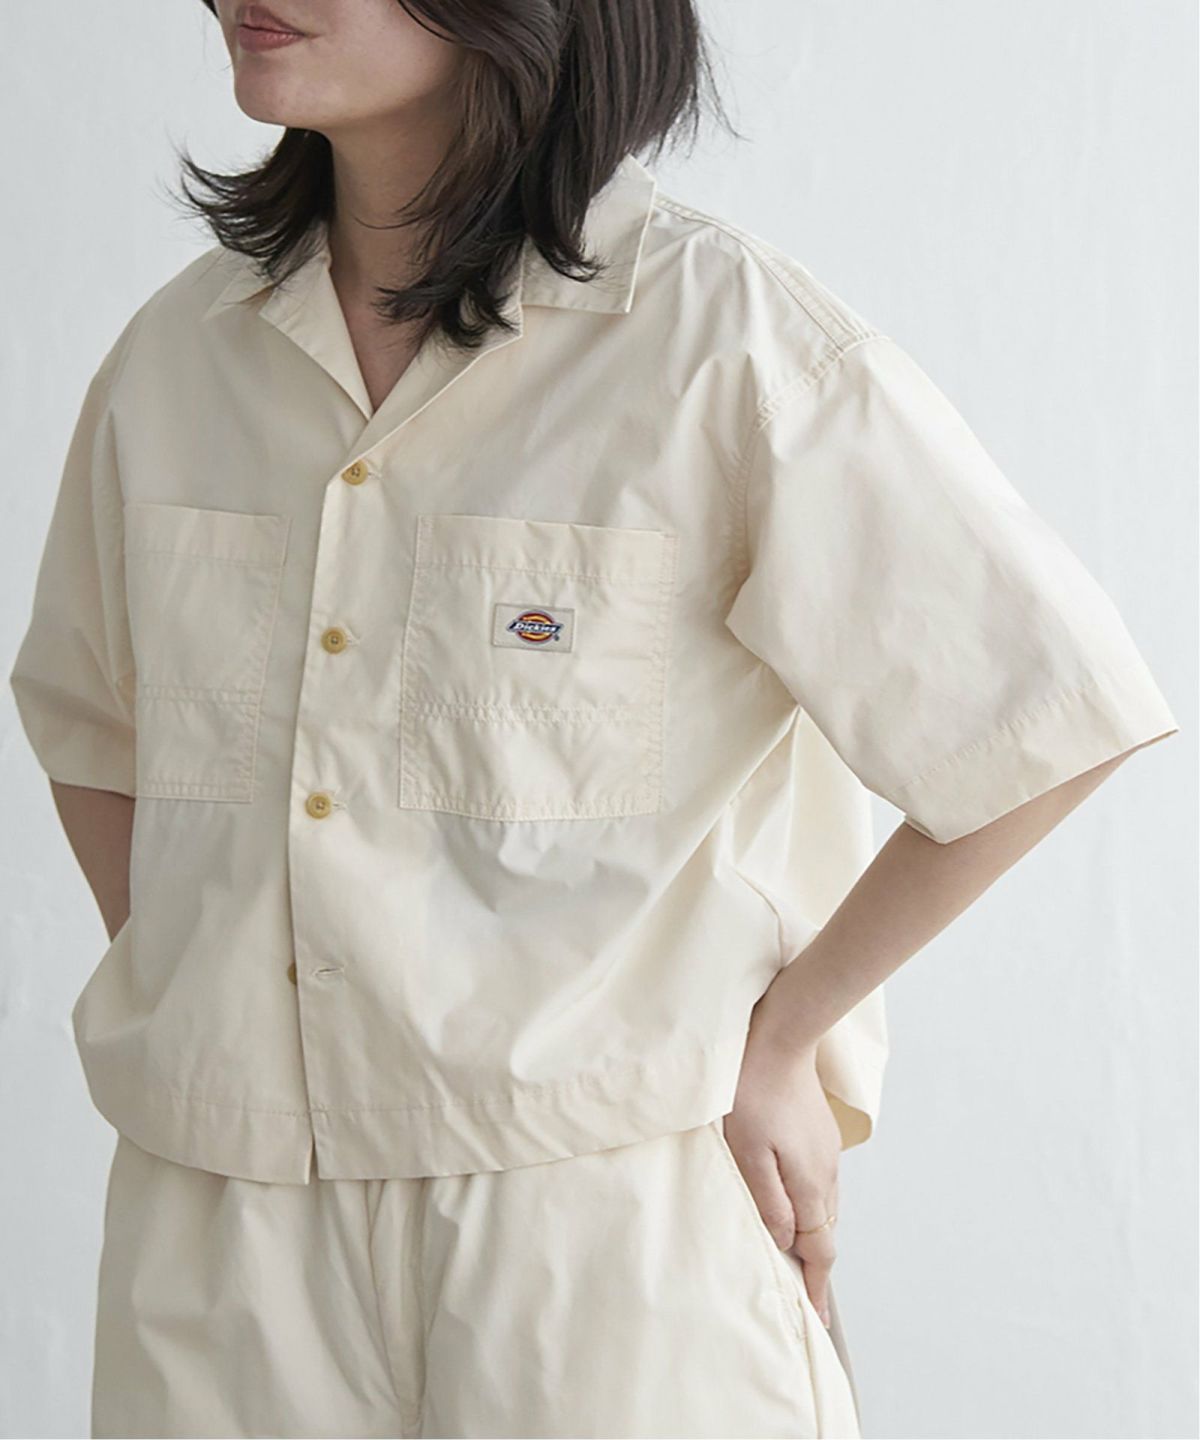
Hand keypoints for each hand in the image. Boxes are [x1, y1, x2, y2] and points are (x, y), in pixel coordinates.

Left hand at [722, 992, 840, 1327]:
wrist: (779, 1035)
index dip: (816, 1288)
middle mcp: (826, 1172)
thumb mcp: (747, 1150)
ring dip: (811, 1235)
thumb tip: (783, 1241)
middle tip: (802, 1295)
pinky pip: (818, 1183)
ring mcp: (825, 1151)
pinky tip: (791, 1203)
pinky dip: (808, 1206)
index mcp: (811, 1183)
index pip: (819, 1251)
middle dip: (815, 1266)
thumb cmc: (753, 1089)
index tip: (816, 1319)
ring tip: (794, 1257)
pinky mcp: (818, 1134)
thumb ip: (767, 1200)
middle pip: (824, 1233)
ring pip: (822, 1208)